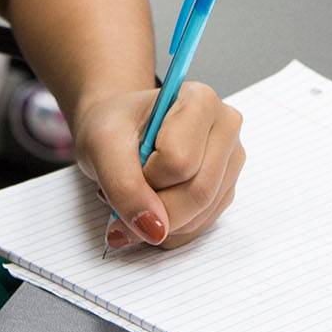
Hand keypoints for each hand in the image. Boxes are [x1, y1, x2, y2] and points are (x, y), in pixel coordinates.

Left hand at [72, 81, 245, 250]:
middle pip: (199, 192)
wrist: (120, 129)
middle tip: (122, 201)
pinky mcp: (226, 188)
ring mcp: (230, 160)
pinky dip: (170, 229)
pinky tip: (153, 207)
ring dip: (160, 222)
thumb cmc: (114, 126)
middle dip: (154, 209)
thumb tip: (154, 229)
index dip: (145, 177)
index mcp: (201, 101)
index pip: (179, 161)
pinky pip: (202, 226)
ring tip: (137, 196)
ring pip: (202, 214)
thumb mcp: (101, 144)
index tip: (127, 166)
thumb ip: (123, 184)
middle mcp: (225, 128)